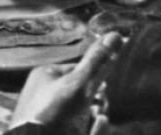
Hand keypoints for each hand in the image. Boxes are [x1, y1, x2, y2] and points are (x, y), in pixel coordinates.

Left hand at [8, 32, 123, 131]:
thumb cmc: (54, 110)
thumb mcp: (79, 83)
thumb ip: (97, 62)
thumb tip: (116, 34)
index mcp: (45, 75)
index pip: (77, 71)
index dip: (94, 80)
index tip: (105, 88)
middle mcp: (44, 93)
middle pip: (81, 96)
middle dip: (96, 104)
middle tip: (101, 109)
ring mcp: (47, 115)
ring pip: (81, 115)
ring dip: (94, 120)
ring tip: (99, 122)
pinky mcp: (52, 130)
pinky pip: (77, 127)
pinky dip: (90, 130)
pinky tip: (95, 129)